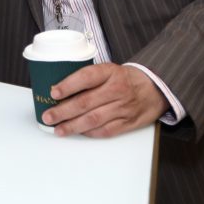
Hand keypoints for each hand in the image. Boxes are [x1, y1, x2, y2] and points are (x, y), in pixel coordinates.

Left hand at [41, 63, 168, 137]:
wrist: (155, 89)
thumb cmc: (125, 78)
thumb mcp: (110, 70)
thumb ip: (89, 78)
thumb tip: (59, 89)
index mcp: (110, 72)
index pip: (86, 77)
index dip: (68, 85)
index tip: (53, 92)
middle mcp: (117, 89)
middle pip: (86, 102)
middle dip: (64, 111)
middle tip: (48, 116)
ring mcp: (123, 107)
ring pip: (94, 119)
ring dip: (73, 126)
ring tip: (58, 129)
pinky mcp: (128, 123)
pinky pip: (106, 130)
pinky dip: (89, 133)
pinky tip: (78, 132)